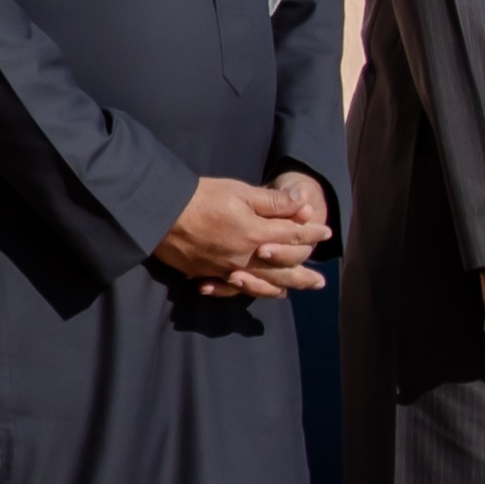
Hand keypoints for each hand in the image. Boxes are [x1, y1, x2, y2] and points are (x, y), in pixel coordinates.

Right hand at [151, 173, 330, 297]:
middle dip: (303, 274)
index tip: (325, 232)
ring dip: (280, 287)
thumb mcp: (240, 191)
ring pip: (261, 283)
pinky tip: (254, 291)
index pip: (293, 235)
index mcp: (256, 234)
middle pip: (282, 268)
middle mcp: (245, 257)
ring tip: (293, 292)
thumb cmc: (200, 197)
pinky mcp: (207, 273)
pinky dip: (248, 291)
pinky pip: (232, 289)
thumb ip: (273, 202)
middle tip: (320, 282)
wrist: (159, 213)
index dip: (311, 233)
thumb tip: (302, 205)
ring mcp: (225, 269)